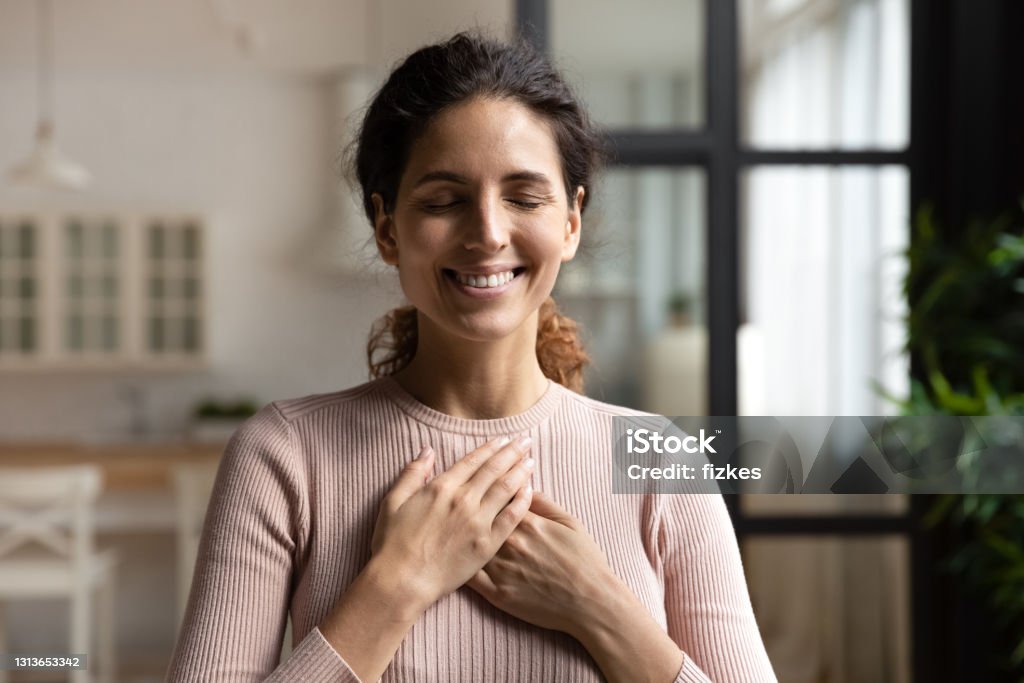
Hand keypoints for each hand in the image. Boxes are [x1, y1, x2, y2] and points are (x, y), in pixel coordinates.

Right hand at [368, 436, 535, 609]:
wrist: (401, 581)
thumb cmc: (392, 544)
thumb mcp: (393, 501)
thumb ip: (412, 473)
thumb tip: (427, 451)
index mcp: (442, 487)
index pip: (473, 461)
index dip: (490, 448)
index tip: (503, 439)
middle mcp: (463, 500)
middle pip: (494, 469)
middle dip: (512, 452)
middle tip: (526, 441)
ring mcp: (478, 522)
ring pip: (506, 489)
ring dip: (521, 472)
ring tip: (531, 460)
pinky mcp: (487, 545)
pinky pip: (511, 518)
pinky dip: (523, 502)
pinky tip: (530, 492)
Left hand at [466, 490, 621, 638]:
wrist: (591, 602)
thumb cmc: (585, 560)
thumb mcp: (570, 522)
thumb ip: (544, 503)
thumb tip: (523, 486)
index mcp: (528, 522)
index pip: (497, 497)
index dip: (487, 491)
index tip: (482, 487)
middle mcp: (511, 543)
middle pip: (479, 518)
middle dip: (470, 510)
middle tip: (462, 506)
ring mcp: (502, 569)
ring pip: (470, 545)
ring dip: (462, 535)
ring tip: (455, 529)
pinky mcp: (497, 594)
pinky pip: (469, 577)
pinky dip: (461, 565)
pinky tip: (456, 558)